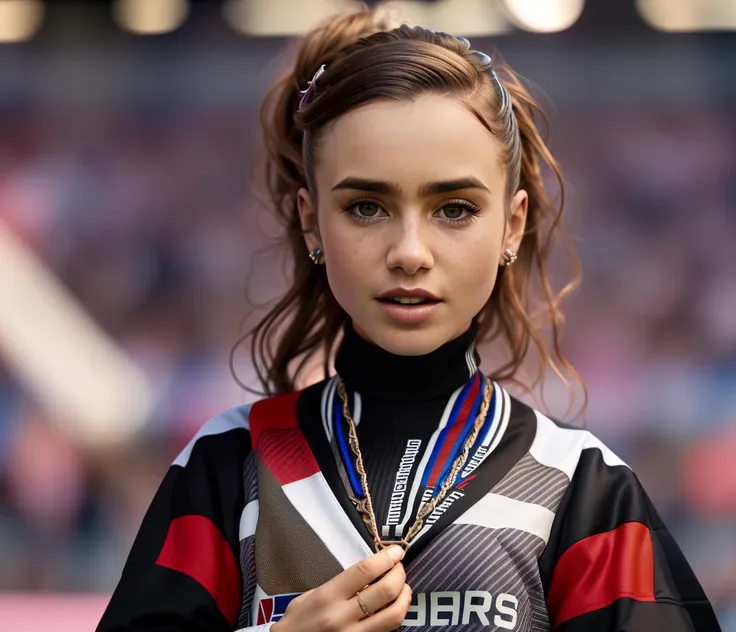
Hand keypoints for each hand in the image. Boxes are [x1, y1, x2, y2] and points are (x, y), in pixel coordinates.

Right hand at [271, 545, 411, 631]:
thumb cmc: (298, 621)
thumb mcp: (312, 595)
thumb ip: (339, 585)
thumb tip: (368, 575)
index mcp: (328, 596)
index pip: (365, 571)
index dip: (386, 558)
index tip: (396, 551)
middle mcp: (342, 616)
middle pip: (385, 591)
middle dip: (399, 574)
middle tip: (399, 567)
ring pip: (393, 615)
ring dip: (405, 597)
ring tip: (403, 587)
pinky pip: (387, 630)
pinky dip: (395, 616)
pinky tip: (394, 607)